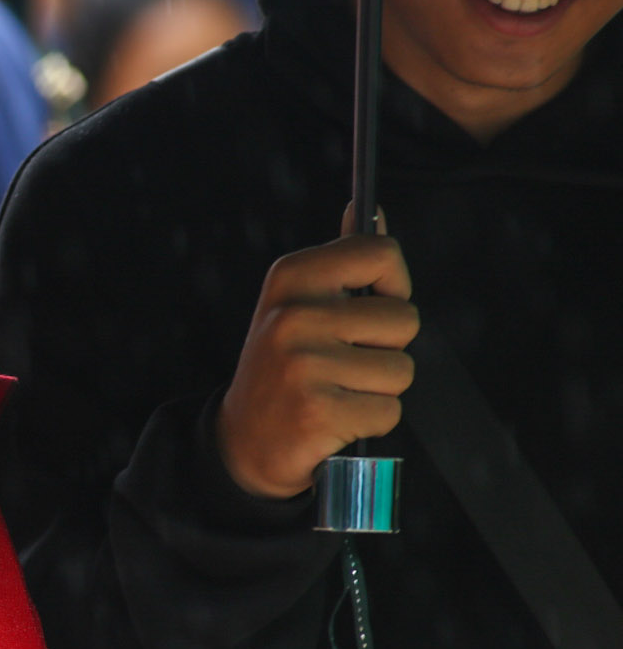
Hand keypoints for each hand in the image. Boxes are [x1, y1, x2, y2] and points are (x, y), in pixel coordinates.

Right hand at [216, 208, 417, 499]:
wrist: (244, 439)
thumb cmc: (283, 367)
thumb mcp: (299, 303)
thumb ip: (342, 260)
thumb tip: (370, 210)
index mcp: (290, 278)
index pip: (381, 253)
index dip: (392, 284)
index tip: (370, 307)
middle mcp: (293, 315)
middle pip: (404, 318)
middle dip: (387, 346)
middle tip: (343, 361)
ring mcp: (304, 364)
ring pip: (401, 370)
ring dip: (380, 388)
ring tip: (338, 390)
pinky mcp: (318, 412)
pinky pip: (388, 412)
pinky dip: (370, 422)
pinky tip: (335, 417)